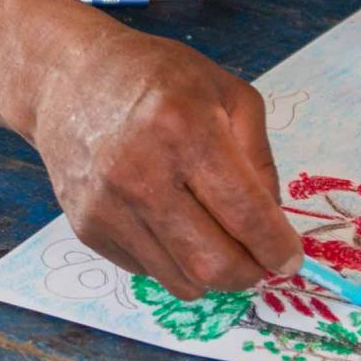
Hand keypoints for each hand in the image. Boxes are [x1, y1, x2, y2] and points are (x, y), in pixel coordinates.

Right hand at [30, 24, 302, 299]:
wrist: (70, 79)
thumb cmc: (159, 79)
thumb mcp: (227, 93)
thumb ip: (259, 158)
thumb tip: (273, 226)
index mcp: (185, 129)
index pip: (243, 213)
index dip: (276, 247)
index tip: (290, 259)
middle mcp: (141, 173)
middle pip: (213, 263)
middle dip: (250, 273)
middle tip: (260, 260)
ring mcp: (108, 206)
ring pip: (182, 281)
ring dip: (213, 273)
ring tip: (219, 240)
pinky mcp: (88, 228)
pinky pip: (149, 271)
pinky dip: (174, 260)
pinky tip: (172, 222)